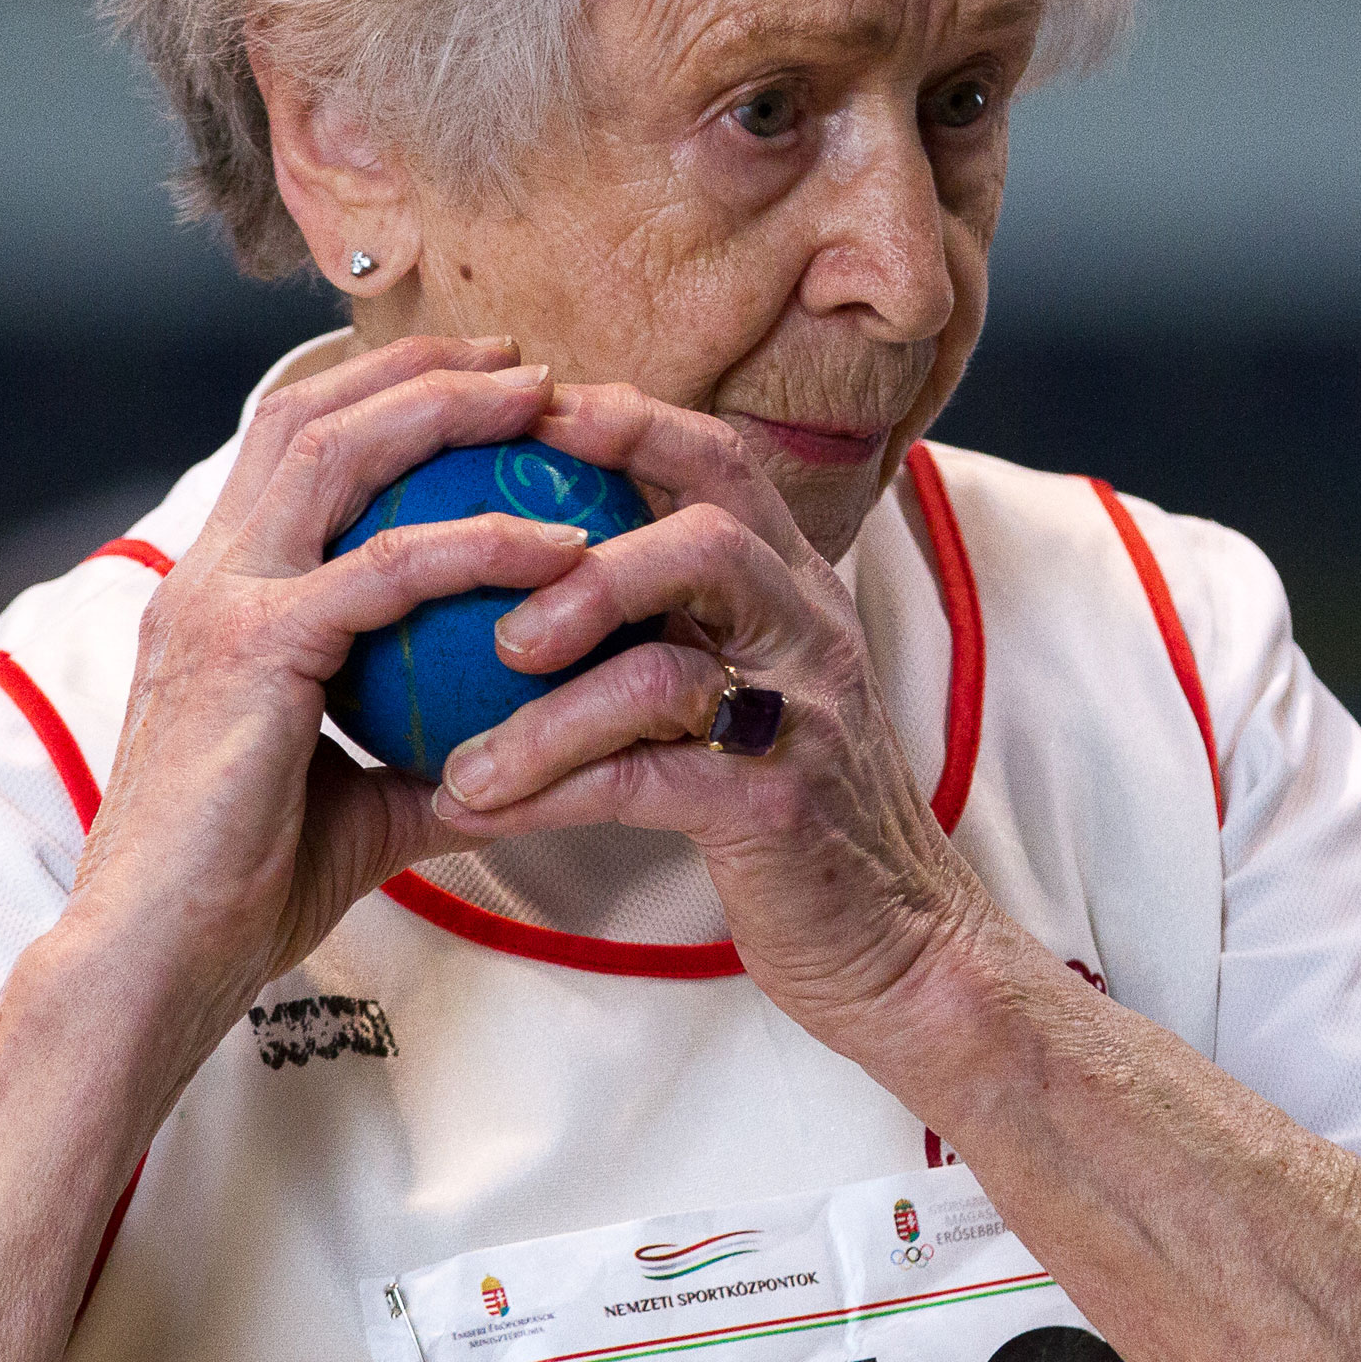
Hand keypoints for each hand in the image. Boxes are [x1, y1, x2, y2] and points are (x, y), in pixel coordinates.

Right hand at [64, 335, 593, 1097]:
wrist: (157, 961)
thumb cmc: (244, 894)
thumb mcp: (359, 804)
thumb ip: (432, 755)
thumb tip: (529, 753)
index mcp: (216, 597)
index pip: (293, 452)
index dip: (385, 401)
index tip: (484, 393)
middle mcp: (206, 578)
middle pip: (309, 415)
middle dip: (419, 368)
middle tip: (524, 362)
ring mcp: (218, 602)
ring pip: (337, 451)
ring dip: (445, 408)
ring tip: (540, 397)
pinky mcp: (252, 648)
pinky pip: (385, 568)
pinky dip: (479, 542)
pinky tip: (559, 546)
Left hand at [428, 386, 995, 1068]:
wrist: (898, 942)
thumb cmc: (791, 810)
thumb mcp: (747, 689)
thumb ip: (675, 621)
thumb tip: (536, 571)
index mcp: (794, 585)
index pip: (717, 460)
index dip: (620, 422)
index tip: (519, 419)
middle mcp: (808, 629)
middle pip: (705, 538)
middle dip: (582, 564)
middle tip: (491, 617)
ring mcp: (803, 716)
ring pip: (663, 674)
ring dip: (544, 715)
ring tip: (463, 754)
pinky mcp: (778, 806)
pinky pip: (645, 782)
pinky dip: (550, 793)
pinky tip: (475, 812)